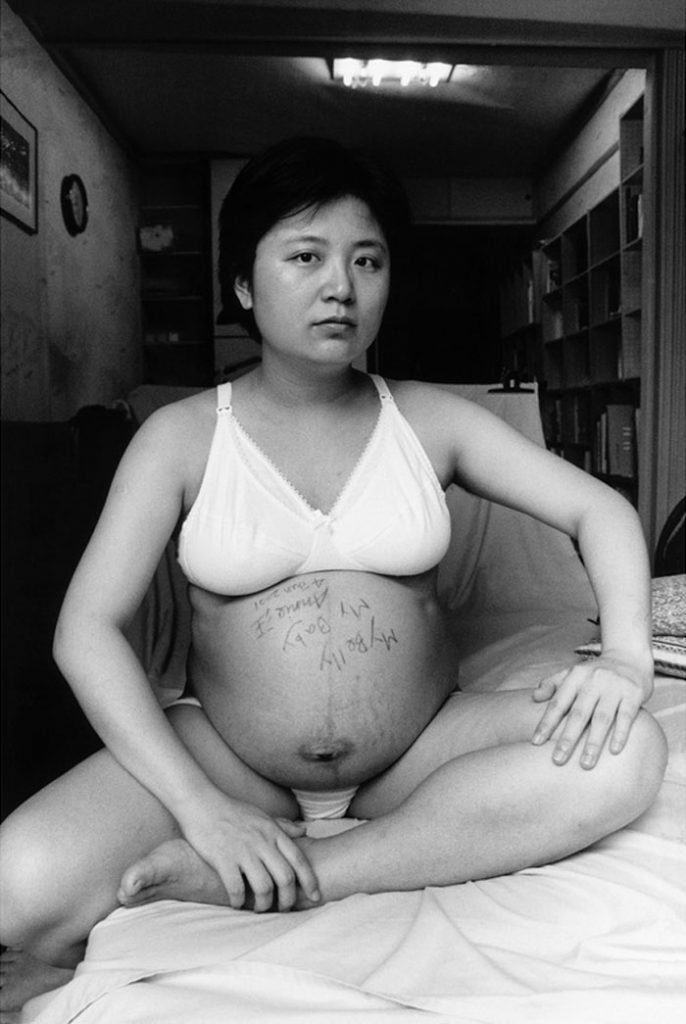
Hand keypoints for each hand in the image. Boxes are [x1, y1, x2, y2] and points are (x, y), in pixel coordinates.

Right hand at [179, 791, 320, 911]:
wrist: (201, 803)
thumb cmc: (232, 810)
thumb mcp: (262, 815)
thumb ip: (283, 826)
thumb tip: (304, 832)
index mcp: (272, 832)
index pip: (299, 859)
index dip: (310, 881)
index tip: (315, 896)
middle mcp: (261, 842)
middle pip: (285, 878)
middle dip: (288, 899)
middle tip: (284, 909)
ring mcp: (242, 851)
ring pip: (264, 887)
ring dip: (264, 904)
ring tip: (260, 909)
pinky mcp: (223, 859)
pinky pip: (236, 888)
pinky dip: (239, 901)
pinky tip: (237, 904)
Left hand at [531, 650, 652, 768]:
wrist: (630, 657)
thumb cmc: (596, 672)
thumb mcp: (573, 673)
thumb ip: (553, 684)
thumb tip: (534, 697)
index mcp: (575, 677)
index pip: (558, 703)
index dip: (546, 723)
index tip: (536, 742)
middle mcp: (593, 680)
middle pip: (578, 714)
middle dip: (567, 738)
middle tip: (558, 760)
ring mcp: (614, 686)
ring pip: (602, 718)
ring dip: (593, 743)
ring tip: (585, 764)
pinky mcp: (633, 693)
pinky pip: (627, 716)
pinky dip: (621, 733)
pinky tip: (614, 751)